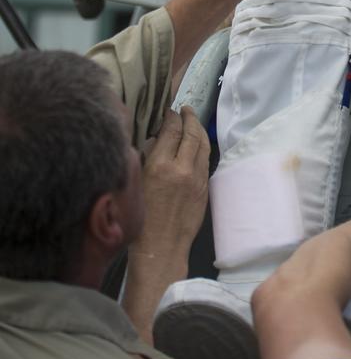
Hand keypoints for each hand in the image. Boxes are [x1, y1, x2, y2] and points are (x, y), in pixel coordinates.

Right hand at [136, 107, 209, 257]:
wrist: (160, 249)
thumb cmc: (140, 220)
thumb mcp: (136, 184)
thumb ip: (148, 159)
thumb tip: (156, 139)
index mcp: (160, 166)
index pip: (171, 130)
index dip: (171, 117)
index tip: (169, 111)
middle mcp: (182, 169)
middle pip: (191, 133)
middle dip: (189, 117)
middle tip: (185, 109)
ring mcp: (197, 178)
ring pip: (203, 144)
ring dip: (198, 129)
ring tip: (193, 121)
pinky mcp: (204, 188)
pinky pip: (205, 160)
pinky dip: (202, 147)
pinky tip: (197, 144)